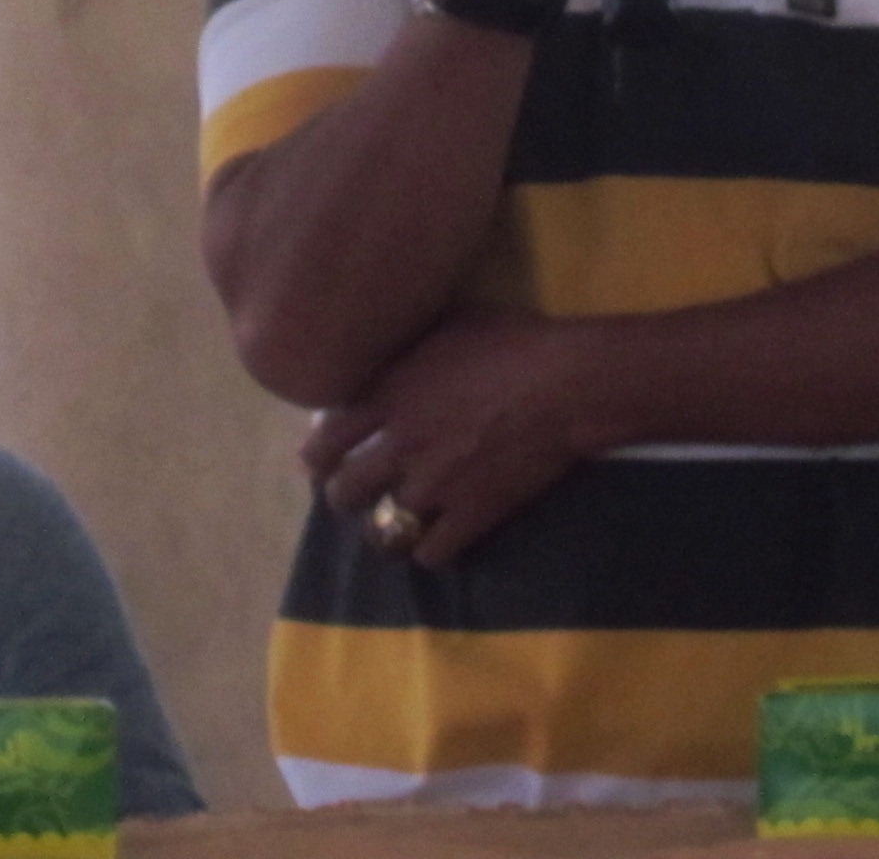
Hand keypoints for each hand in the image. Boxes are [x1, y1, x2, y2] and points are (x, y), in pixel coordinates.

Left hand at [302, 305, 610, 569]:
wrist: (563, 383)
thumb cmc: (508, 340)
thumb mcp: (447, 325)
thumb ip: (408, 346)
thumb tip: (387, 347)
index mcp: (388, 396)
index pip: (325, 440)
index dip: (315, 457)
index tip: (317, 461)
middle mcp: (400, 446)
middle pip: (344, 492)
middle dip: (343, 495)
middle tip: (354, 492)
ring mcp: (434, 487)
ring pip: (381, 530)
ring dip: (381, 529)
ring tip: (390, 525)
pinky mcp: (470, 516)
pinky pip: (431, 553)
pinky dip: (428, 551)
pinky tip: (435, 542)